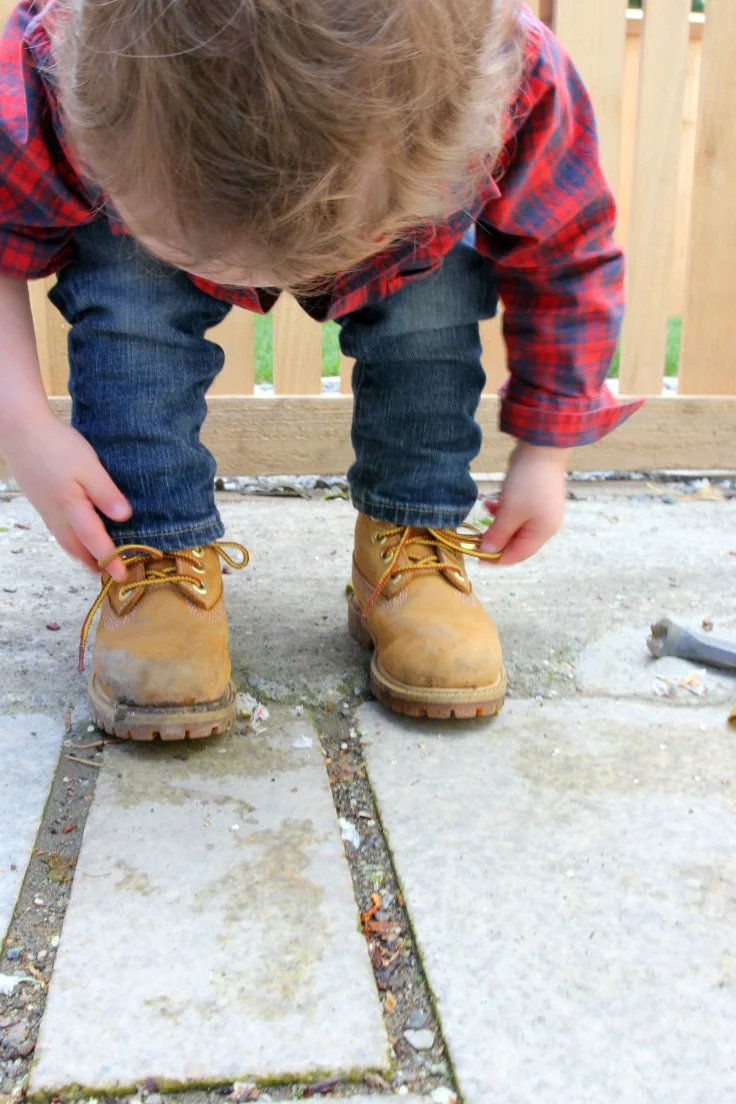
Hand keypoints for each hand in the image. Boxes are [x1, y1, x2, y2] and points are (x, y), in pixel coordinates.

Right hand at [2, 412, 131, 581]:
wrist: (20, 430)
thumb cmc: (56, 446)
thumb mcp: (89, 467)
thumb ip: (106, 493)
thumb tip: (124, 518)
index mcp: (71, 508)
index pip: (94, 541)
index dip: (111, 559)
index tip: (123, 577)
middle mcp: (56, 515)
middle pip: (75, 548)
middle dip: (92, 563)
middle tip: (109, 573)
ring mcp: (45, 509)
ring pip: (65, 539)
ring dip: (80, 552)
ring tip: (94, 559)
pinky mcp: (40, 500)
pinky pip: (58, 528)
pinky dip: (71, 538)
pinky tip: (76, 531)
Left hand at [480, 441, 568, 565]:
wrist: (541, 448)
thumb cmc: (527, 483)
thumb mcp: (510, 511)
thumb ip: (498, 534)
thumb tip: (488, 552)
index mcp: (542, 532)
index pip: (518, 555)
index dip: (496, 559)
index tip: (475, 557)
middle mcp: (544, 525)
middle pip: (516, 542)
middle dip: (496, 540)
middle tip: (475, 537)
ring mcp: (540, 511)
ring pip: (514, 527)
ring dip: (497, 523)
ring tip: (484, 512)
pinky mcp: (534, 498)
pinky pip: (515, 513)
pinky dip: (502, 511)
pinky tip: (490, 503)